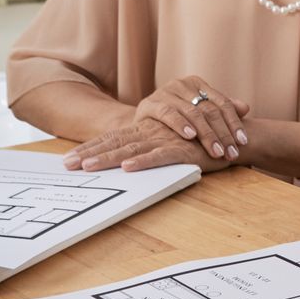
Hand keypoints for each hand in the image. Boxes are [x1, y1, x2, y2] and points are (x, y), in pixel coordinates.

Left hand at [65, 118, 242, 173]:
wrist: (233, 137)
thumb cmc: (199, 143)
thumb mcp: (169, 146)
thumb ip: (150, 150)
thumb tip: (125, 160)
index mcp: (146, 130)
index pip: (112, 139)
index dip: (90, 148)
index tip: (68, 160)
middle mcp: (152, 132)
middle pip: (115, 143)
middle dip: (89, 154)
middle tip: (67, 165)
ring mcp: (166, 139)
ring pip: (132, 149)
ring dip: (109, 159)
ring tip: (89, 167)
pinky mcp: (183, 150)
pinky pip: (160, 155)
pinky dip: (144, 161)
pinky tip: (128, 167)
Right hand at [137, 76, 248, 162]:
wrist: (141, 121)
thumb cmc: (174, 118)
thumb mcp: (197, 112)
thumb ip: (220, 110)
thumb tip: (246, 108)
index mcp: (198, 84)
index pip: (222, 103)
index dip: (234, 122)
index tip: (243, 141)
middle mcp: (183, 84)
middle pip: (209, 109)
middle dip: (223, 133)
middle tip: (231, 152)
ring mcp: (166, 92)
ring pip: (192, 113)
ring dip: (206, 134)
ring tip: (217, 150)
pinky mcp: (150, 103)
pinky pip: (168, 113)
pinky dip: (181, 125)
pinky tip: (191, 136)